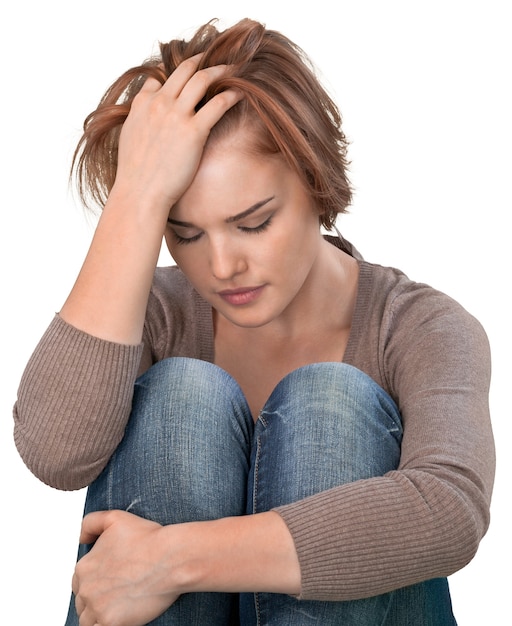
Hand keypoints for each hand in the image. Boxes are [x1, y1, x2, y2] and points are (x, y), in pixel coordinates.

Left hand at [72, 510, 177, 625]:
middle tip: (117, 595)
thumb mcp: (115, 518)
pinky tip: (119, 619)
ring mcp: (97, 608)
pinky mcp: (111, 623)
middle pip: (83, 602)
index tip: (110, 581)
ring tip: (119, 608)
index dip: (94, 581)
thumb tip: (81, 538)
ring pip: (88, 620)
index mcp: (85, 566)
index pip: (79, 581)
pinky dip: (105, 625)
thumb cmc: (149, 539)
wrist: (170, 558)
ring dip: (99, 616)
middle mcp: (86, 588)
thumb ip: (91, 523)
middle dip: (96, 599)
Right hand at [113, 55, 241, 212]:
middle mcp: (159, 103)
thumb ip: (138, 118)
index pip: (159, 79)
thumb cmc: (135, 175)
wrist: (141, 192)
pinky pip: (218, 103)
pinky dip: (232, 94)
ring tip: (235, 71)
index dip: (177, 76)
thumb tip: (148, 113)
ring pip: (202, 79)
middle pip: (184, 71)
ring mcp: (176, 115)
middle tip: (218, 63)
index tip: (191, 75)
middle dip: (203, 62)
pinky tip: (241, 92)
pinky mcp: (194, 131)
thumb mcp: (129, 138)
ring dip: (221, 71)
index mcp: (141, 105)